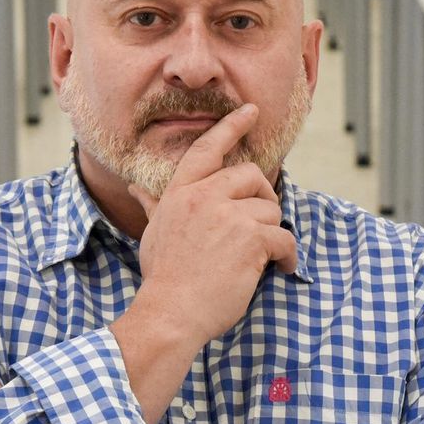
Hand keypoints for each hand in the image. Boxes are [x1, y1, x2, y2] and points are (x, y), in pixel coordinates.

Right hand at [126, 104, 297, 348]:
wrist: (171, 312)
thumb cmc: (163, 277)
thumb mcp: (153, 233)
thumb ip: (154, 205)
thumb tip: (136, 186)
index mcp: (181, 193)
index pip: (207, 150)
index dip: (231, 127)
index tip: (251, 110)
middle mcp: (204, 197)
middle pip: (250, 176)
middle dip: (262, 196)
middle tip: (261, 221)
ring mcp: (229, 217)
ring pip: (271, 209)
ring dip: (273, 233)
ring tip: (264, 256)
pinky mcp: (252, 239)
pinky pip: (284, 237)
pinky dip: (288, 255)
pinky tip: (281, 268)